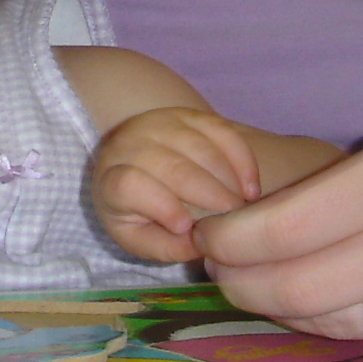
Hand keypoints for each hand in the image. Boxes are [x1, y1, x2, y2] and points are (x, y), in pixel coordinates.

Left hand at [89, 107, 266, 262]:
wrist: (135, 167)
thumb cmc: (136, 212)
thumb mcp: (140, 239)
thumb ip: (165, 247)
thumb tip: (199, 244)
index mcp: (110, 179)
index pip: (129, 185)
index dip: (160, 206)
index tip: (187, 228)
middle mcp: (129, 144)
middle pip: (172, 167)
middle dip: (210, 196)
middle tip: (235, 220)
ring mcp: (158, 123)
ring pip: (199, 147)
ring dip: (229, 179)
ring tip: (244, 207)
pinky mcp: (187, 114)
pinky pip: (219, 129)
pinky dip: (240, 157)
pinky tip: (251, 185)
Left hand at [190, 86, 362, 343]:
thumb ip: (350, 179)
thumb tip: (263, 219)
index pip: (286, 229)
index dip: (229, 240)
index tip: (208, 232)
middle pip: (299, 292)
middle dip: (241, 284)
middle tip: (221, 265)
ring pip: (334, 324)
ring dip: (284, 308)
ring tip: (263, 278)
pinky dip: (340, 319)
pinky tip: (326, 293)